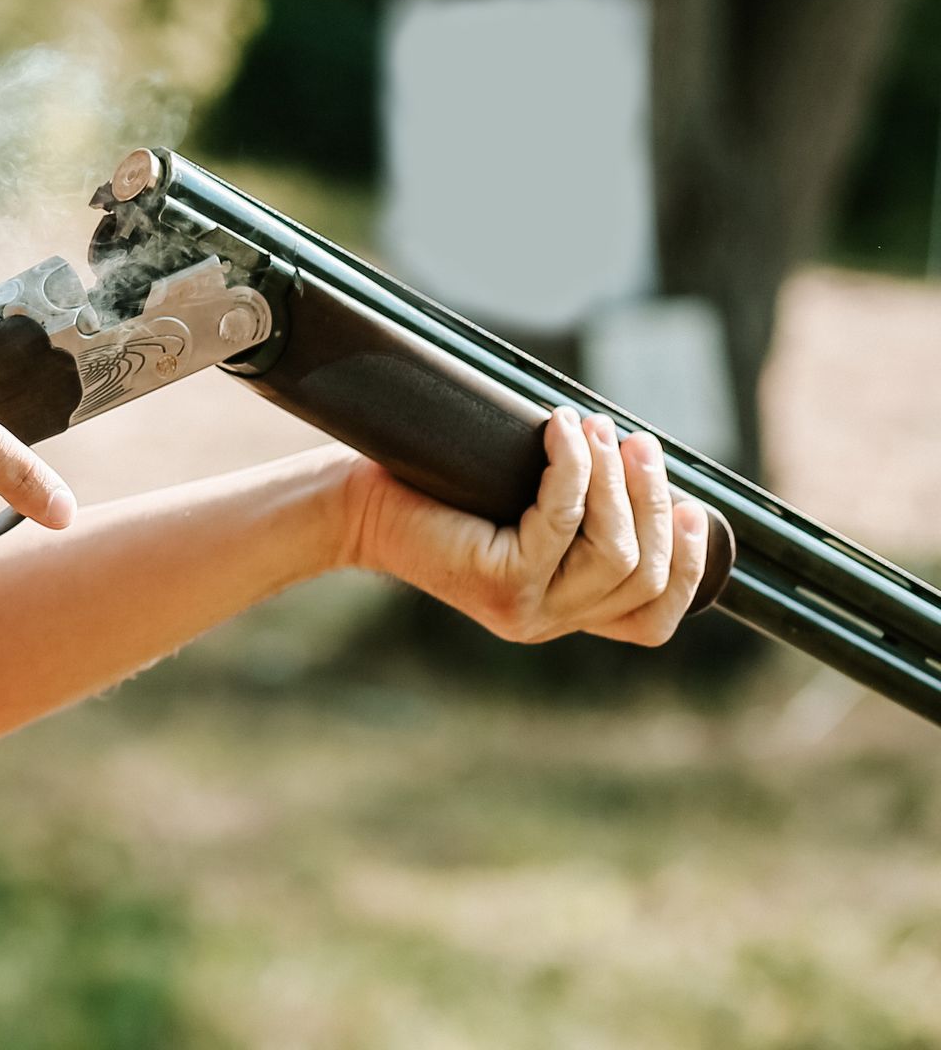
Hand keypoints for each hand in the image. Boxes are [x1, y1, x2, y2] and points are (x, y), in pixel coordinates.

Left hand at [344, 407, 707, 644]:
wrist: (359, 506)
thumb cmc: (440, 494)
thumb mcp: (523, 507)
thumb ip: (579, 510)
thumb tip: (644, 464)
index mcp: (563, 612)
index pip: (652, 620)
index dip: (687, 566)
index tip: (690, 508)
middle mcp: (547, 622)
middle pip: (644, 574)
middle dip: (651, 500)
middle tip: (635, 441)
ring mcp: (524, 610)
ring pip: (614, 552)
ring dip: (618, 482)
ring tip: (598, 428)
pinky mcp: (497, 582)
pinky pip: (562, 523)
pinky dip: (574, 469)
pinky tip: (562, 431)